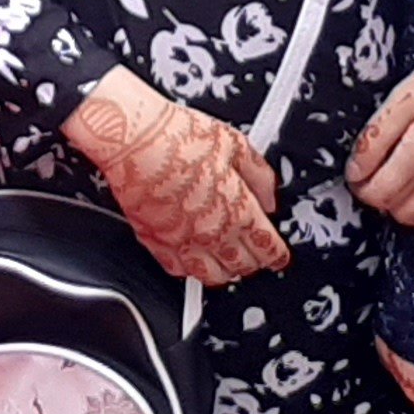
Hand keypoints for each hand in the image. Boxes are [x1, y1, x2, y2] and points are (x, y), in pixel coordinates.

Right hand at [69, 67, 287, 285]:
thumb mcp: (234, 143)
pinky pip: (176, 270)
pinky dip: (188, 270)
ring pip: (210, 277)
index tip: (279, 254)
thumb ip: (259, 174)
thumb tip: (270, 194)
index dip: (278, 254)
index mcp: (239, 212)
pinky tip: (191, 260)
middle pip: (242, 267)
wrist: (133, 140)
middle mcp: (212, 234)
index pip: (267, 248)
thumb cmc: (178, 137)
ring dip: (224, 272)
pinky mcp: (153, 240)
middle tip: (256, 256)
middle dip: (254, 263)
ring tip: (228, 264)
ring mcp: (181, 241)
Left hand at [348, 41, 413, 227]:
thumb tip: (356, 168)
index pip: (377, 194)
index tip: (358, 173)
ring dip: (407, 206)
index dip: (360, 186)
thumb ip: (376, 136)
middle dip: (381, 196)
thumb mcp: (406, 95)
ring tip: (403, 180)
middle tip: (378, 174)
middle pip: (398, 212)